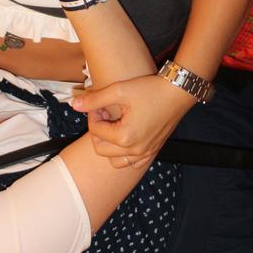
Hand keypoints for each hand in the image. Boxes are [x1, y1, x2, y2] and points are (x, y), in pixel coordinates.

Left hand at [71, 74, 195, 168]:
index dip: (93, 114)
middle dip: (99, 130)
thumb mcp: (119, 90)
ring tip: (115, 126)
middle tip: (106, 113)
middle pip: (100, 148)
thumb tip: (73, 104)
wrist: (178, 92)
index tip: (101, 102)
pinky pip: (131, 163)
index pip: (95, 131)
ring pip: (114, 160)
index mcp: (124, 137)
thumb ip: (94, 99)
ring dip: (108, 145)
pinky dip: (123, 154)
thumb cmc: (150, 89)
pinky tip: (126, 136)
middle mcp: (134, 150)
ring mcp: (144, 153)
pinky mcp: (152, 152)